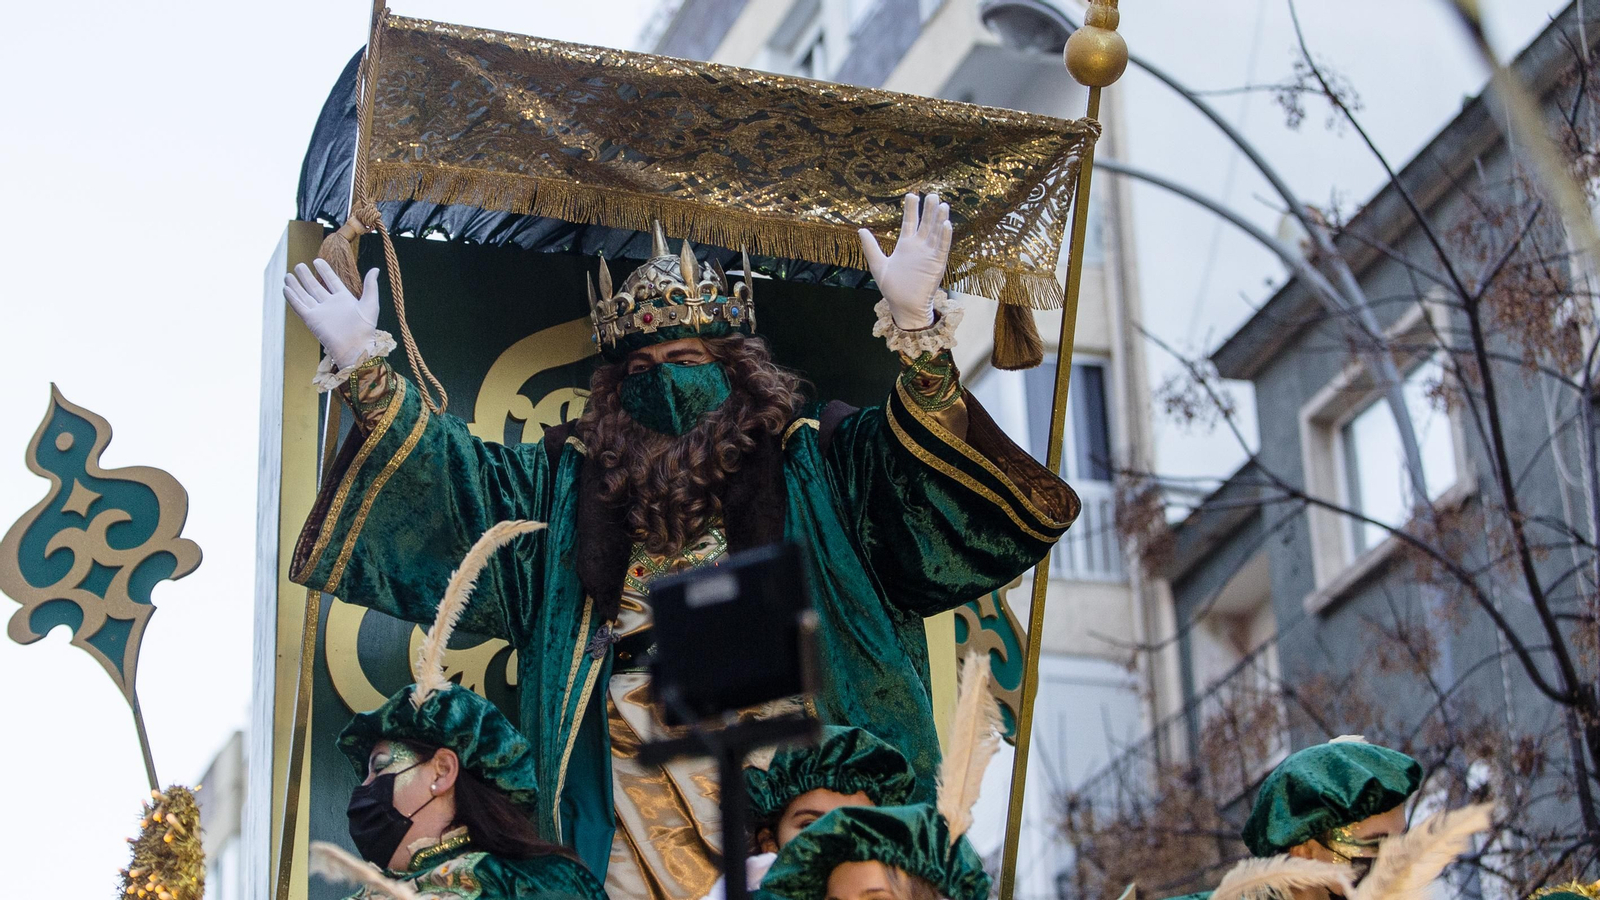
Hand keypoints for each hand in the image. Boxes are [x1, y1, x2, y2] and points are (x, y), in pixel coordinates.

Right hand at [283, 260, 381, 368]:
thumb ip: (371, 286)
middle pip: (315, 287)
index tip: (317, 260)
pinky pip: (299, 306)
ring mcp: (320, 312)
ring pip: (304, 295)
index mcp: (344, 299)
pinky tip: (285, 288)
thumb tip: (375, 269)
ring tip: (288, 275)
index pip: (332, 281)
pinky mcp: (311, 320)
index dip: (325, 271)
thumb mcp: (371, 304)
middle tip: (299, 265)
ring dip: (296, 286)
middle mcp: (330, 305)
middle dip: (306, 276)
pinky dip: (292, 298)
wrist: (356, 348)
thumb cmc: (365, 329)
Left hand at [858, 191, 952, 328]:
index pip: (910, 222)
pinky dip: (945, 236)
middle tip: (931, 194)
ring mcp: (929, 255)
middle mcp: (919, 247)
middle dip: (928, 210)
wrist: (904, 307)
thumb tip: (861, 230)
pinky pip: (942, 248)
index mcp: (905, 246)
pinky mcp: (937, 264)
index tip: (912, 195)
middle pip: (925, 224)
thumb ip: (871, 247)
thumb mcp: (878, 265)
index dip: (911, 209)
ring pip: (936, 232)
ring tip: (941, 204)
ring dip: (939, 219)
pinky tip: (946, 224)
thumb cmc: (892, 288)